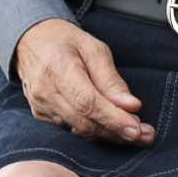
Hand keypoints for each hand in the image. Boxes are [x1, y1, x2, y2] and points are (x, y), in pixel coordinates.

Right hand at [14, 18, 154, 144]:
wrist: (31, 41)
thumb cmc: (66, 41)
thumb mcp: (94, 49)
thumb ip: (111, 79)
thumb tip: (130, 105)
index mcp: (59, 69)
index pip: (88, 103)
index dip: (113, 119)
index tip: (136, 129)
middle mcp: (46, 92)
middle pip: (84, 121)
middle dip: (117, 131)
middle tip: (145, 135)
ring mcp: (40, 106)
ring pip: (78, 129)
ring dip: (108, 135)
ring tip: (136, 134)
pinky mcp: (40, 114)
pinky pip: (69, 128)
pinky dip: (93, 130)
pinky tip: (112, 128)